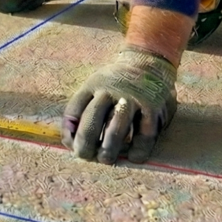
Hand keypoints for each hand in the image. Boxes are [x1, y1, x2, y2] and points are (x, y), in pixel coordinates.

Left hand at [61, 48, 177, 164]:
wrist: (148, 61)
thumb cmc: (116, 83)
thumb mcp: (95, 85)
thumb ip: (82, 109)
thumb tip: (69, 141)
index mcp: (92, 86)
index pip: (74, 111)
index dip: (69, 133)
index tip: (72, 146)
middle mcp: (110, 91)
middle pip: (92, 121)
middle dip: (86, 144)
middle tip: (86, 157)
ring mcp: (131, 99)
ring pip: (116, 129)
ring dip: (108, 149)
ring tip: (105, 159)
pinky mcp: (152, 108)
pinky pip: (144, 134)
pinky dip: (138, 149)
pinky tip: (133, 157)